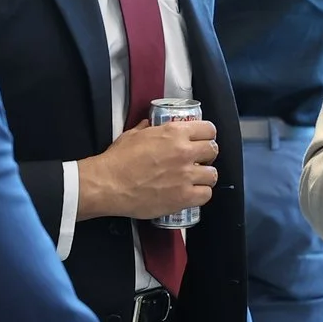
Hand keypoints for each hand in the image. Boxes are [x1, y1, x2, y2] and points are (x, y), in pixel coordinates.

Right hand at [77, 120, 218, 221]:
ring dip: (204, 176)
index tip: (202, 141)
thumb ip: (147, 128)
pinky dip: (201, 194)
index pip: (208, 129)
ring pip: (212, 174)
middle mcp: (184, 152)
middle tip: (197, 161)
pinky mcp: (183, 197)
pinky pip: (206, 195)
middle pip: (213, 150)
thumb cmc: (117, 160)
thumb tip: (150, 124)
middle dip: (207, 155)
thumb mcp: (132, 135)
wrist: (108, 184)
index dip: (206, 135)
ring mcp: (186, 176)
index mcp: (174, 133)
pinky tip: (191, 193)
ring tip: (194, 179)